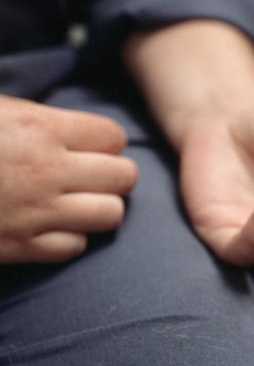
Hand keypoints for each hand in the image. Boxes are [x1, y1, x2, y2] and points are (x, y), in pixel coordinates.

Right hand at [0, 95, 138, 263]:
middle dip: (115, 176)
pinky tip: (52, 226)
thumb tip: (72, 129)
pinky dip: (70, 238)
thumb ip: (39, 119)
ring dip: (100, 208)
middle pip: (124, 176)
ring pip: (110, 214)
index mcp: (39, 129)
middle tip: (93, 176)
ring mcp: (35, 212)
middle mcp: (47, 171)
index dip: (106, 142)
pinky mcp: (17, 246)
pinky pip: (75, 246)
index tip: (89, 146)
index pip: (113, 136)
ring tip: (79, 202)